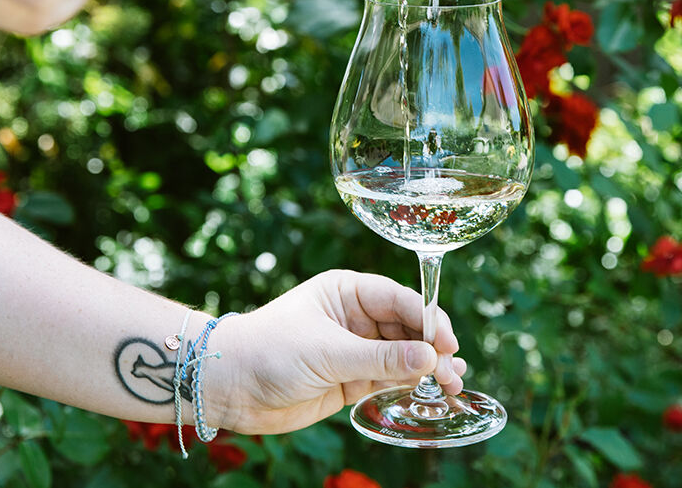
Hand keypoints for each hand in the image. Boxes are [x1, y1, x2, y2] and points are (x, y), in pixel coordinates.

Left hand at [208, 270, 466, 434]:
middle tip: (453, 368)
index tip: (447, 341)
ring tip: (453, 384)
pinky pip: (389, 377)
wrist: (228, 387)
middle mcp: (354, 317)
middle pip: (406, 327)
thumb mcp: (327, 352)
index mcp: (346, 291)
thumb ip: (381, 357)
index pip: (398, 299)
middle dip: (432, 346)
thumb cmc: (269, 352)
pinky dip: (411, 383)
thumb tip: (429, 358)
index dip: (427, 318)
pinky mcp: (351, 379)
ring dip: (427, 367)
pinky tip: (432, 389)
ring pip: (402, 355)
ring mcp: (354, 348)